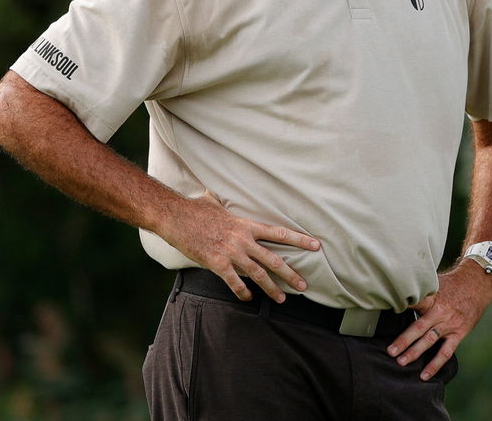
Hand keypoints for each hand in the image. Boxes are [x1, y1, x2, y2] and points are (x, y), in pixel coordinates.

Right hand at [158, 191, 320, 302]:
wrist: (175, 217)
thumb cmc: (194, 209)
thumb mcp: (214, 202)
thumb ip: (223, 203)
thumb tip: (219, 193)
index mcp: (245, 225)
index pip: (278, 233)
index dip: (299, 239)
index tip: (316, 245)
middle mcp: (242, 240)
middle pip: (274, 259)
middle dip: (291, 274)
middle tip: (305, 285)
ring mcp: (230, 252)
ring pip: (258, 274)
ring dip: (271, 288)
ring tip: (282, 299)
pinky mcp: (217, 263)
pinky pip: (234, 282)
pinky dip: (243, 292)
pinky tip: (249, 298)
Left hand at [387, 260, 491, 379]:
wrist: (478, 283)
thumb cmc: (452, 282)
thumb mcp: (434, 282)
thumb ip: (419, 292)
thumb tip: (398, 291)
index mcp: (431, 298)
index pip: (413, 303)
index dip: (400, 308)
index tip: (386, 314)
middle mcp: (439, 312)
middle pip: (418, 327)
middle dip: (403, 341)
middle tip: (390, 352)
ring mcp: (449, 324)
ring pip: (429, 341)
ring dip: (414, 352)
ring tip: (401, 362)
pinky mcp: (458, 333)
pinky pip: (445, 352)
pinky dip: (435, 364)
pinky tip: (424, 375)